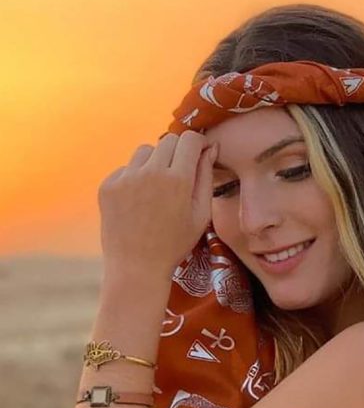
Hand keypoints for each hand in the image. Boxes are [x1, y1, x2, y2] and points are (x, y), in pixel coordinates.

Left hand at [97, 130, 217, 281]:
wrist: (137, 267)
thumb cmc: (175, 244)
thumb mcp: (200, 214)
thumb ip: (206, 177)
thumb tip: (210, 148)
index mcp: (178, 180)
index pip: (190, 140)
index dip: (199, 142)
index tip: (202, 152)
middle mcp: (150, 172)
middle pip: (169, 140)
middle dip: (179, 151)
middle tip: (181, 173)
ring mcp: (125, 178)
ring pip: (146, 151)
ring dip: (156, 162)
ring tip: (159, 189)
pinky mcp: (108, 185)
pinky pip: (127, 168)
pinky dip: (136, 177)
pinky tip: (140, 201)